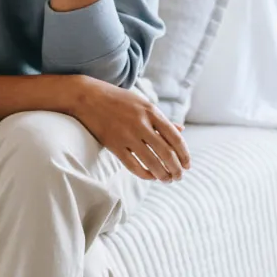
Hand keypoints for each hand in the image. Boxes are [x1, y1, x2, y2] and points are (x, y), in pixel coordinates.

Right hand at [70, 76, 190, 181]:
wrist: (88, 97)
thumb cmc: (119, 99)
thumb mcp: (143, 103)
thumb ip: (161, 119)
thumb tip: (181, 130)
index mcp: (151, 111)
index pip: (175, 138)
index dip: (184, 154)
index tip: (188, 165)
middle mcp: (141, 123)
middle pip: (166, 153)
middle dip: (176, 169)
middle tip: (179, 177)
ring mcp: (127, 135)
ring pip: (152, 162)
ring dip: (163, 175)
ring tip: (167, 180)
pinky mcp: (114, 145)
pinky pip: (133, 165)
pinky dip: (145, 174)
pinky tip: (150, 176)